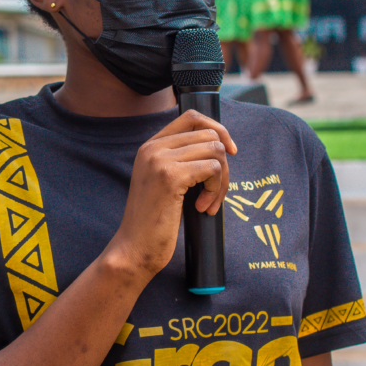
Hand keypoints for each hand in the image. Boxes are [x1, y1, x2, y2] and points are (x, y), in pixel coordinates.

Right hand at [111, 110, 236, 278]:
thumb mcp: (163, 182)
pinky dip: (216, 190)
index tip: (229, 152)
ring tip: (208, 202)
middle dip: (223, 164)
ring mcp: (160, 160)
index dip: (217, 130)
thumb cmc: (154, 220)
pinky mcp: (170, 176)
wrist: (135, 246)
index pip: (192, 118)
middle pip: (210, 135)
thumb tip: (221, 144)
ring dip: (221, 180)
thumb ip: (181, 160)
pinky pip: (212, 169)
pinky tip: (202, 208)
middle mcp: (153, 148)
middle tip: (215, 192)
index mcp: (150, 146)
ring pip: (215, 151)